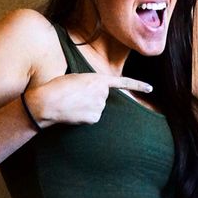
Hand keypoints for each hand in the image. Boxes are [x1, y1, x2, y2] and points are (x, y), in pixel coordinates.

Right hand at [28, 73, 152, 126]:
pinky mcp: (94, 118)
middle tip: (76, 95)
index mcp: (98, 79)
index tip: (150, 88)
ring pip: (97, 107)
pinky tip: (74, 112)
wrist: (47, 102)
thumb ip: (91, 85)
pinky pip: (92, 117)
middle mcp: (102, 93)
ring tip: (72, 103)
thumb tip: (97, 99)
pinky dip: (85, 116)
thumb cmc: (58, 87)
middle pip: (103, 97)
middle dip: (92, 97)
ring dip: (87, 106)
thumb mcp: (77, 78)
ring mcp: (100, 107)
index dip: (138, 85)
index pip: (123, 83)